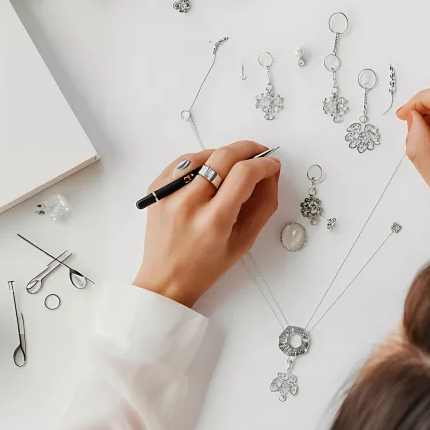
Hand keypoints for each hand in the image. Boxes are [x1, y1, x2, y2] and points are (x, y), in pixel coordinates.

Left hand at [134, 141, 280, 306]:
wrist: (166, 279)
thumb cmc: (207, 266)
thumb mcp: (244, 241)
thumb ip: (263, 205)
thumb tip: (270, 173)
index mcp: (214, 221)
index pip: (244, 175)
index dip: (264, 164)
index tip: (272, 164)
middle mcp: (188, 204)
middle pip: (224, 156)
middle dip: (248, 149)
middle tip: (259, 154)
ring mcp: (169, 194)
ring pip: (204, 155)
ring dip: (225, 154)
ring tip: (234, 166)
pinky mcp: (157, 189)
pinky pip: (184, 162)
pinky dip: (202, 161)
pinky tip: (210, 172)